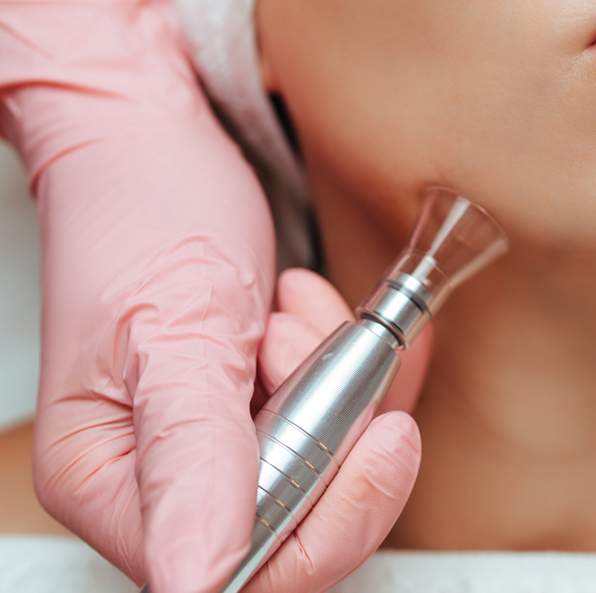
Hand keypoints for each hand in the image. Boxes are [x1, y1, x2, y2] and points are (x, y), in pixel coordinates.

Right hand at [0, 0, 426, 592]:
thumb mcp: (172, 331)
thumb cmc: (139, 213)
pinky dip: (339, 355)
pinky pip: (332, 407)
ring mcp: (215, 437)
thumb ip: (190, 457)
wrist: (152, 142)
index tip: (383, 432)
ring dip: (331, 374)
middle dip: (329, 420)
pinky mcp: (251, 397)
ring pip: (326, 456)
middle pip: (301, 517)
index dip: (331, 512)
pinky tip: (308, 309)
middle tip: (305, 339)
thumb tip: (200, 579)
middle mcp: (165, 479)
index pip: (245, 571)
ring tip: (286, 309)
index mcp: (116, 485)